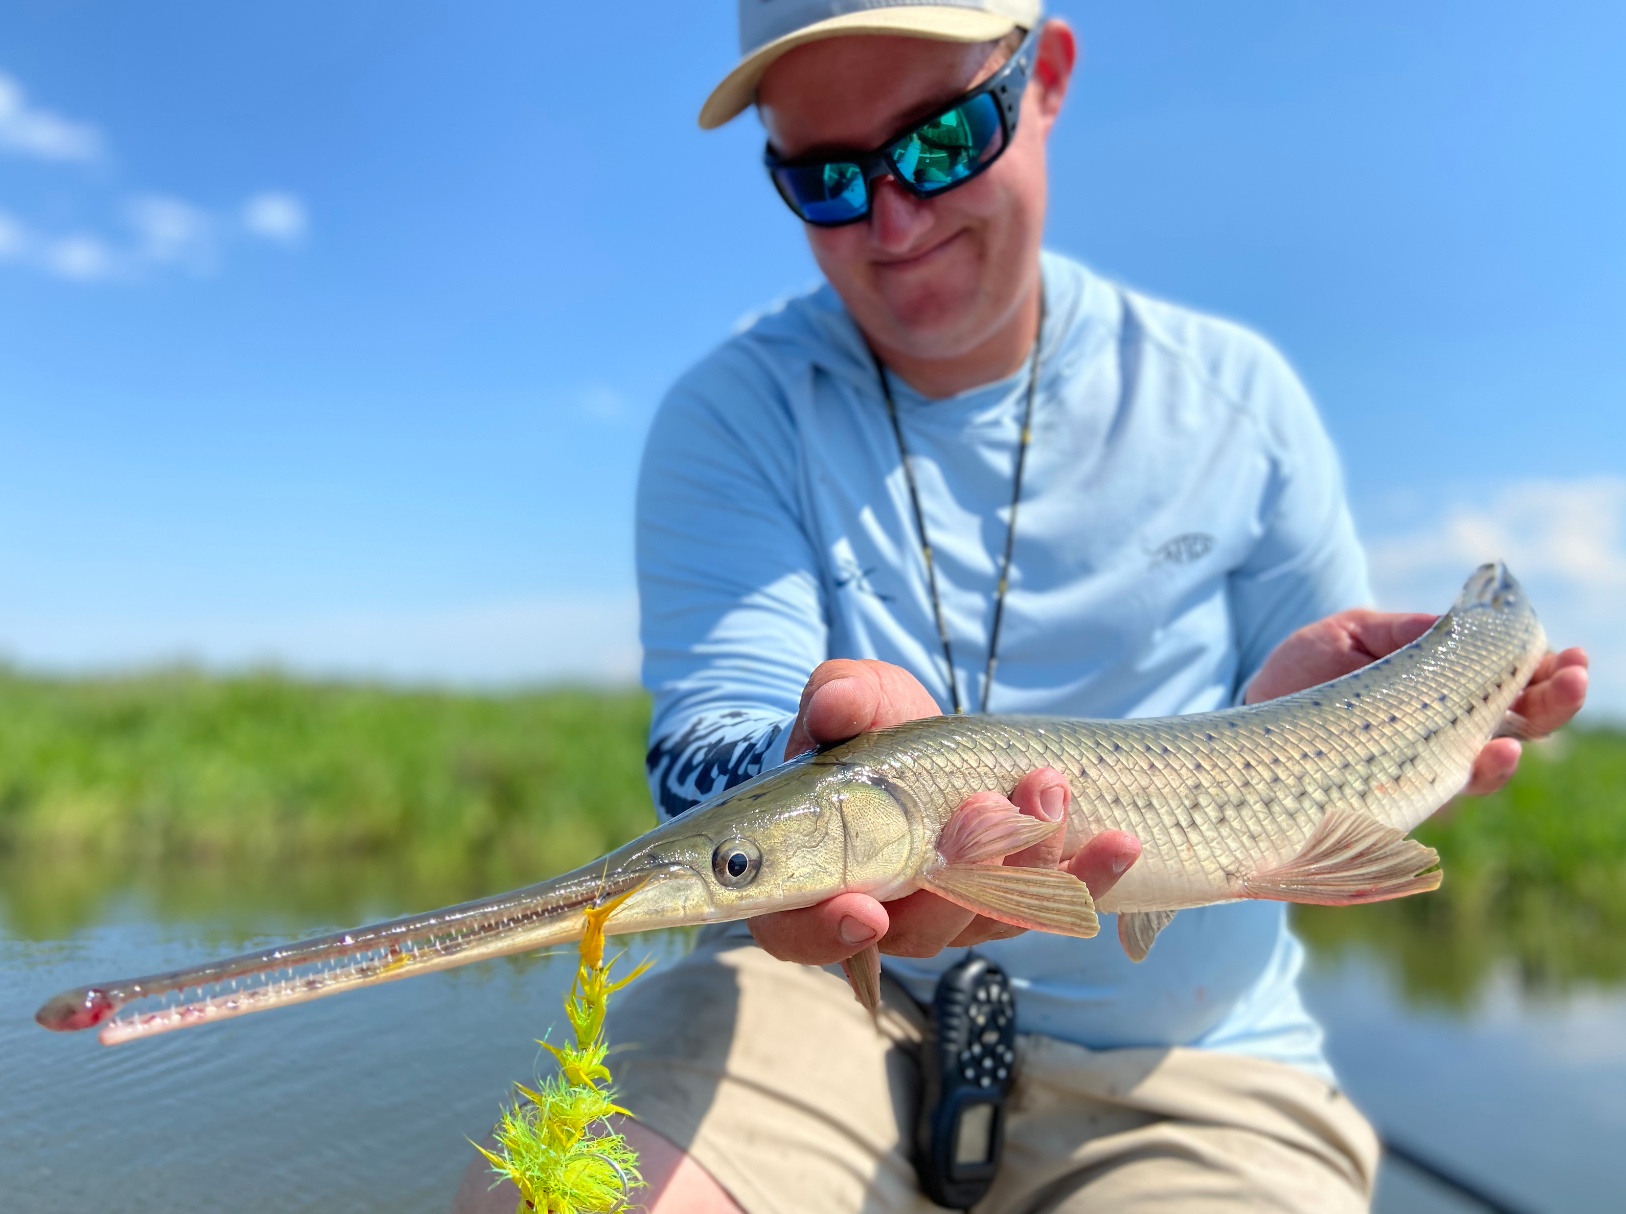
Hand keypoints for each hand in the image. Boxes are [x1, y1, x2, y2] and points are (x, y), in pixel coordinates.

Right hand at [750, 658, 1140, 965]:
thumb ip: (836, 699)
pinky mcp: (1010, 905)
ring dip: (1030, 864)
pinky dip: (1087, 878)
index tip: (867, 909)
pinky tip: (1118, 844)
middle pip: (921, 929)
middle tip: (989, 806)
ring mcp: (951, 917)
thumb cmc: (863, 729)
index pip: (803, 932)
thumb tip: (834, 705)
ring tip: (1052, 791)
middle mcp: (882, 919)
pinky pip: (1050, 907)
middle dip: (963, 873)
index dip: (829, 930)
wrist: (919, 745)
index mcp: (811, 885)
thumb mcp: (849, 700)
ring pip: (992, 919)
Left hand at [1245, 609, 1589, 795]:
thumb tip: (1462, 621)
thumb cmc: (1307, 666)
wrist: (1251, 709)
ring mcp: (1415, 773)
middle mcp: (1441, 735)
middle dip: (1549, 708)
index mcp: (1445, 689)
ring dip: (1501, 761)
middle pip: (1515, 731)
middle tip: (1569, 682)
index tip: (1569, 656)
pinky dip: (1437, 795)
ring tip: (1512, 742)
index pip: (1511, 686)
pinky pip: (1418, 809)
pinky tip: (1454, 772)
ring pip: (1474, 776)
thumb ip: (1405, 632)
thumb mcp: (1353, 633)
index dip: (1546, 674)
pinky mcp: (1377, 803)